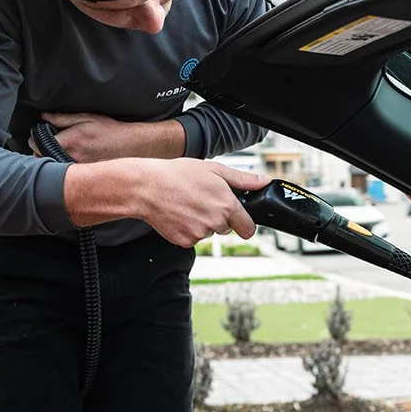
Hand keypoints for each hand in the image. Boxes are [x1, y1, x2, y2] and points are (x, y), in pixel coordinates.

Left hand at [32, 112, 185, 161]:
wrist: (131, 146)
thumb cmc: (110, 130)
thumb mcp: (86, 118)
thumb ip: (62, 118)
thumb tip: (44, 117)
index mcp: (69, 141)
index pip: (38, 146)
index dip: (33, 141)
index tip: (36, 137)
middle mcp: (72, 157)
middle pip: (42, 160)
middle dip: (39, 152)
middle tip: (45, 145)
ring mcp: (78, 169)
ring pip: (53, 168)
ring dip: (50, 161)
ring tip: (56, 153)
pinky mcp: (84, 176)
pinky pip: (66, 175)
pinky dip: (63, 169)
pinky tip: (68, 162)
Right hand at [63, 157, 268, 246]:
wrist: (146, 188)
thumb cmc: (178, 175)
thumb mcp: (214, 170)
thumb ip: (243, 179)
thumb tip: (264, 181)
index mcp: (227, 205)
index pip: (248, 228)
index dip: (244, 223)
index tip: (239, 219)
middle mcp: (215, 223)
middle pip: (227, 228)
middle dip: (219, 217)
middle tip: (202, 199)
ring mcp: (199, 235)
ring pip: (208, 233)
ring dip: (203, 222)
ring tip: (188, 203)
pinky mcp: (184, 242)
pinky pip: (193, 239)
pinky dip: (188, 229)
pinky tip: (179, 213)